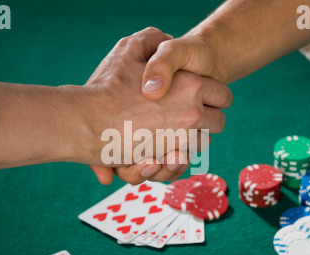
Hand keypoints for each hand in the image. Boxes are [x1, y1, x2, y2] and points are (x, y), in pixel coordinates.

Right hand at [85, 27, 231, 183]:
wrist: (86, 123)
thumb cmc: (106, 87)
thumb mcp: (127, 48)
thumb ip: (151, 39)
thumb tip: (167, 37)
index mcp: (192, 87)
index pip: (223, 95)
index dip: (214, 95)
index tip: (203, 96)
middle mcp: (193, 116)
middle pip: (218, 123)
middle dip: (207, 120)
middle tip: (190, 115)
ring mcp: (181, 141)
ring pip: (202, 144)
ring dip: (192, 139)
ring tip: (174, 132)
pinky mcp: (166, 162)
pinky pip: (184, 162)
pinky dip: (177, 159)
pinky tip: (164, 148)